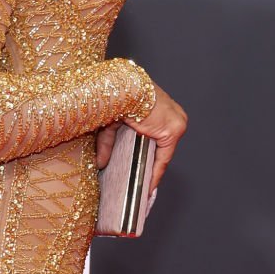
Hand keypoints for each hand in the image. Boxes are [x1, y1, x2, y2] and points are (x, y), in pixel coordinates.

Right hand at [95, 82, 186, 210]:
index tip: (143, 168)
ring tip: (142, 186)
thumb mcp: (111, 122)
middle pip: (160, 145)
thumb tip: (100, 163)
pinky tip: (148, 186)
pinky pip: (164, 157)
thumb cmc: (115, 95)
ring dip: (152, 168)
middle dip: (149, 163)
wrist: (121, 87)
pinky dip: (156, 172)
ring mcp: (175, 121)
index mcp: (159, 105)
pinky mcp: (173, 130)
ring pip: (162, 152)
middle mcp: (171, 113)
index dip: (149, 153)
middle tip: (140, 181)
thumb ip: (108, 142)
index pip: (157, 134)